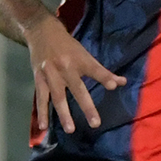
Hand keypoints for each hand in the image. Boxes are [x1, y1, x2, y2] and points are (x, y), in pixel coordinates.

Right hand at [26, 14, 123, 133]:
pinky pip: (41, 98)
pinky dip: (41, 112)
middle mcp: (66, 67)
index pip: (95, 69)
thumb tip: (121, 83)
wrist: (41, 31)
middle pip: (78, 89)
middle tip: (95, 123)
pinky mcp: (39, 79)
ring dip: (64, 114)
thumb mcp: (85, 53)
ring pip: (58, 97)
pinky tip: (43, 126)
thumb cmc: (68, 45)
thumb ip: (101, 71)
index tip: (115, 85)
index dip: (104, 77)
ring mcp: (51, 75)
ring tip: (70, 130)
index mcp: (80, 59)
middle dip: (87, 106)